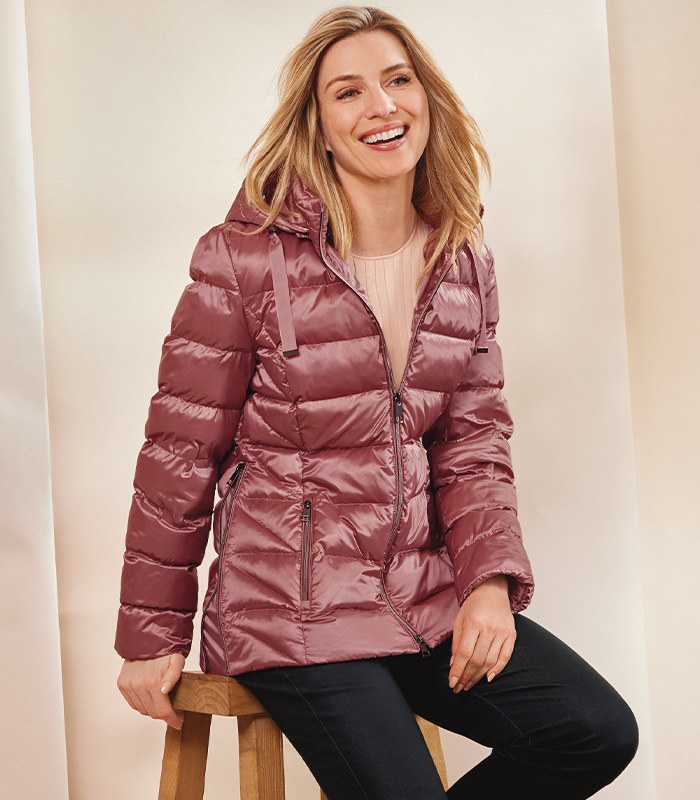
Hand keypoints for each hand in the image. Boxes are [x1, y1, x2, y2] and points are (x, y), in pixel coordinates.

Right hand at [117, 653, 185, 729]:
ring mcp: (128, 685)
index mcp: (153, 681)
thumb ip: (174, 675)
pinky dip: (142, 704)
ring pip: (143, 710)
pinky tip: (150, 698)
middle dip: (165, 715)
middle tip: (174, 711)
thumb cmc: (165, 651)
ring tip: (162, 703)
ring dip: (153, 710)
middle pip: (153, 713)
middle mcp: (138, 685)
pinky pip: (133, 703)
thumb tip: (165, 690)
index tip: (179, 723)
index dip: (173, 720)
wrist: (146, 639)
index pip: (163, 711)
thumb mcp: (177, 660)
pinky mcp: (122, 684)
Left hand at [448, 575, 515, 692]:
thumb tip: (453, 664)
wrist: (492, 590)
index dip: (458, 671)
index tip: (452, 683)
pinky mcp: (511, 635)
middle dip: (466, 677)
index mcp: (474, 623)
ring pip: (490, 662)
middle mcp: (489, 629)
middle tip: (459, 687)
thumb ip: (456, 642)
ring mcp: (502, 632)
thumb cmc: (473, 604)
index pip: (464, 653)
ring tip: (469, 684)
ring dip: (478, 677)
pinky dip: (497, 669)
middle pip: (477, 660)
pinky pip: (505, 657)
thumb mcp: (459, 620)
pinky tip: (488, 677)